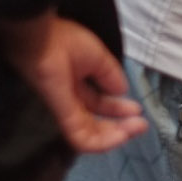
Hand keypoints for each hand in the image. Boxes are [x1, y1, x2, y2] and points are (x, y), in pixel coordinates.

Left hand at [0, 14, 144, 153]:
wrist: (39, 38)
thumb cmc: (65, 41)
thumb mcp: (97, 56)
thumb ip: (110, 75)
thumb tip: (123, 92)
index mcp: (76, 84)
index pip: (99, 103)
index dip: (119, 108)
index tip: (138, 111)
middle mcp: (70, 99)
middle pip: (96, 121)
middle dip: (120, 125)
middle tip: (141, 126)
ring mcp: (65, 109)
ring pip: (90, 134)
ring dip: (115, 136)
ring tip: (134, 131)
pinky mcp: (61, 115)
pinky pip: (80, 137)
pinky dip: (101, 142)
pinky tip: (120, 137)